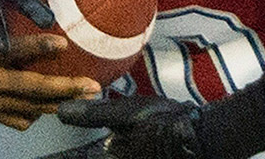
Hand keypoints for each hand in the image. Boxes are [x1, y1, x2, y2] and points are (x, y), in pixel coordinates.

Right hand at [0, 2, 101, 130]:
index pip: (15, 51)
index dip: (40, 49)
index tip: (63, 43)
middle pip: (34, 89)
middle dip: (66, 88)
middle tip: (93, 86)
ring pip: (33, 108)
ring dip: (61, 105)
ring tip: (87, 98)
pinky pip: (19, 119)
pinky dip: (37, 115)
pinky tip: (53, 107)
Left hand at [58, 95, 202, 158]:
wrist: (204, 137)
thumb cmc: (167, 123)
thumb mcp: (126, 113)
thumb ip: (92, 114)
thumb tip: (61, 111)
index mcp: (111, 153)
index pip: (75, 158)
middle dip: (74, 158)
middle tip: (60, 156)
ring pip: (105, 158)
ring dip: (92, 155)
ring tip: (89, 150)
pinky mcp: (145, 158)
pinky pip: (121, 157)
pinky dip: (110, 154)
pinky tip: (112, 149)